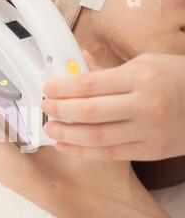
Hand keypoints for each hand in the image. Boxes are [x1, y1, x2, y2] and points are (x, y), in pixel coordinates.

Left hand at [42, 53, 184, 160]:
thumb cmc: (180, 78)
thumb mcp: (147, 63)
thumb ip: (108, 69)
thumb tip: (77, 65)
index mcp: (141, 77)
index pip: (89, 84)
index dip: (62, 88)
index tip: (48, 89)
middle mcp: (144, 105)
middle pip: (88, 112)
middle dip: (59, 110)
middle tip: (45, 108)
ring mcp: (148, 131)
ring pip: (96, 137)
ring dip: (66, 134)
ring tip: (50, 128)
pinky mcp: (150, 151)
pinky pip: (109, 154)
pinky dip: (83, 152)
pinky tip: (66, 146)